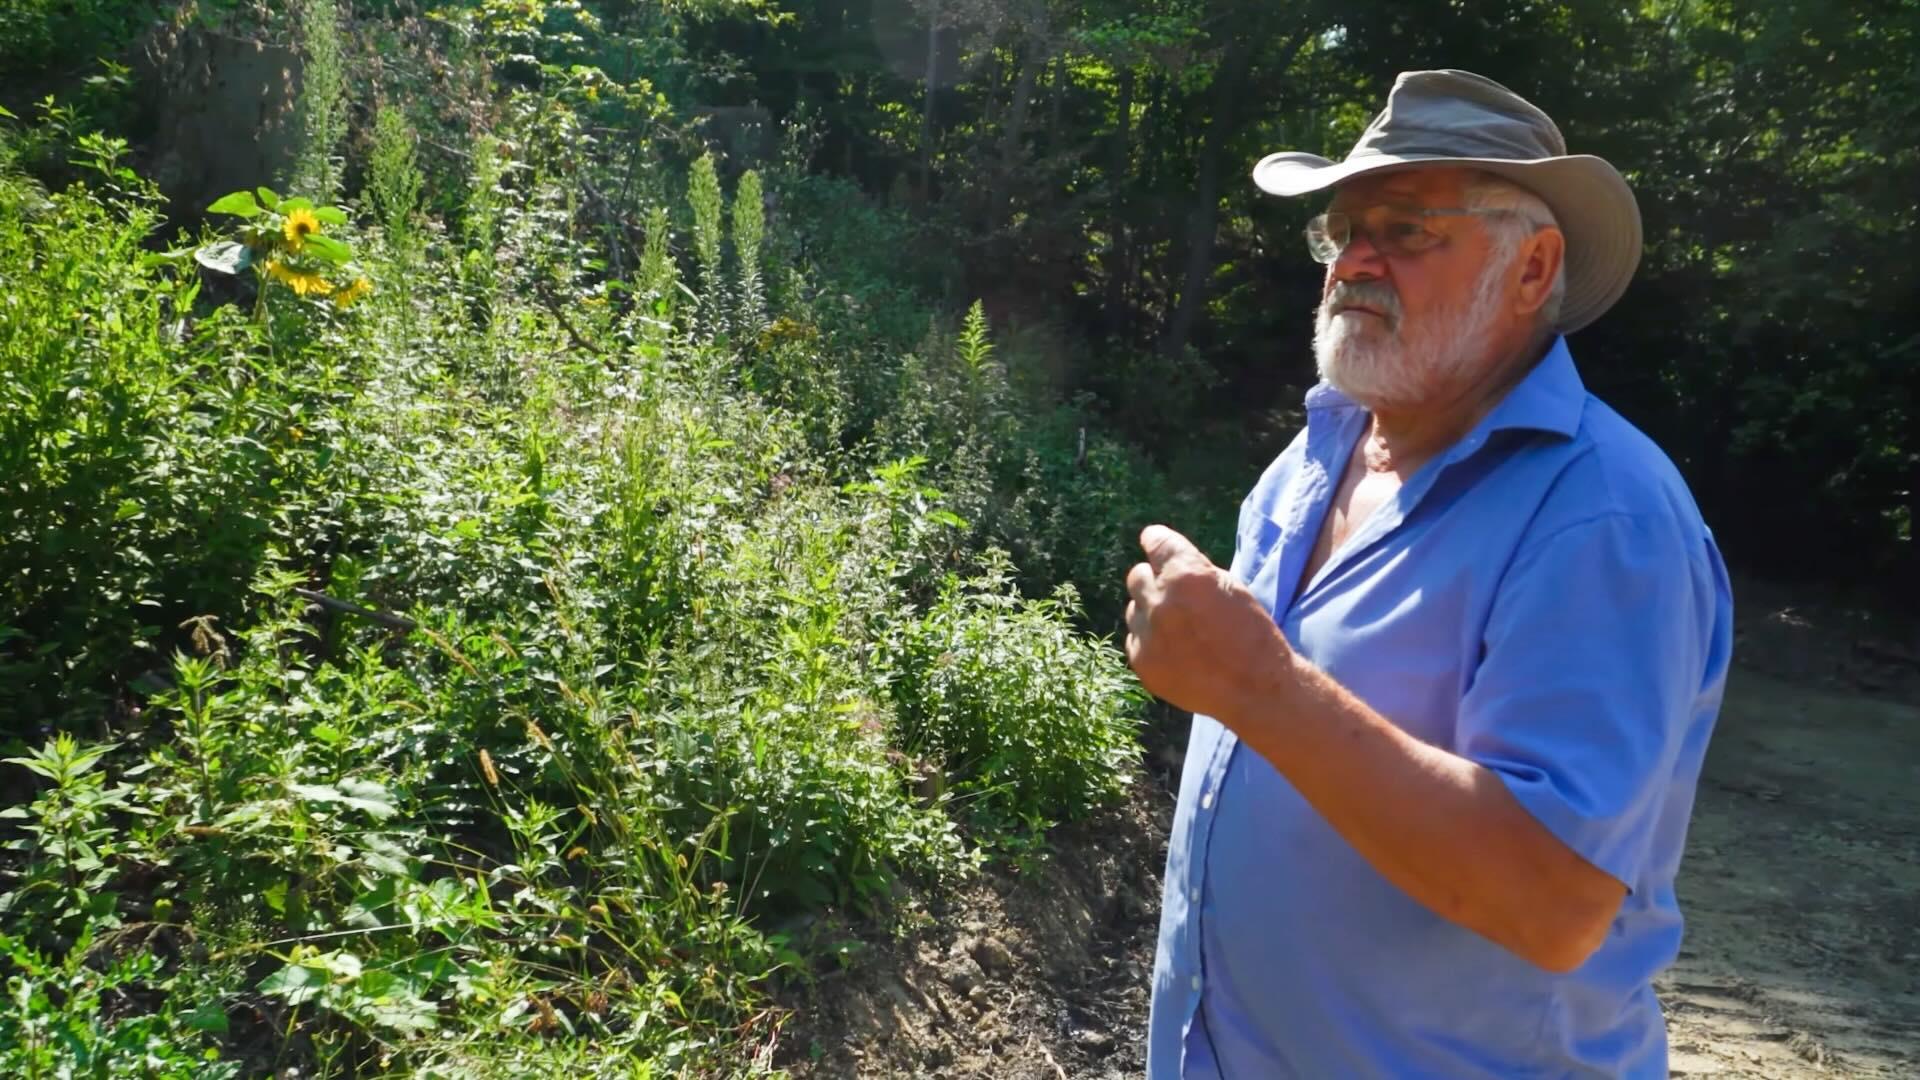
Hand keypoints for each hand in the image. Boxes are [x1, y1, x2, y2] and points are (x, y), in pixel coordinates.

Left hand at [1124, 524, 1295, 719]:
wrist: (1255, 687)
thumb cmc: (1251, 632)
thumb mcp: (1230, 586)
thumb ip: (1194, 570)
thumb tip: (1167, 560)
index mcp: (1186, 574)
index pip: (1155, 541)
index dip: (1157, 541)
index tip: (1154, 542)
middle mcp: (1160, 601)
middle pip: (1137, 576)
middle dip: (1154, 580)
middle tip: (1174, 594)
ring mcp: (1147, 634)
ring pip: (1134, 610)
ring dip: (1152, 613)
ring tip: (1181, 630)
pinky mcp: (1142, 662)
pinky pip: (1135, 639)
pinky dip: (1150, 641)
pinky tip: (1177, 651)